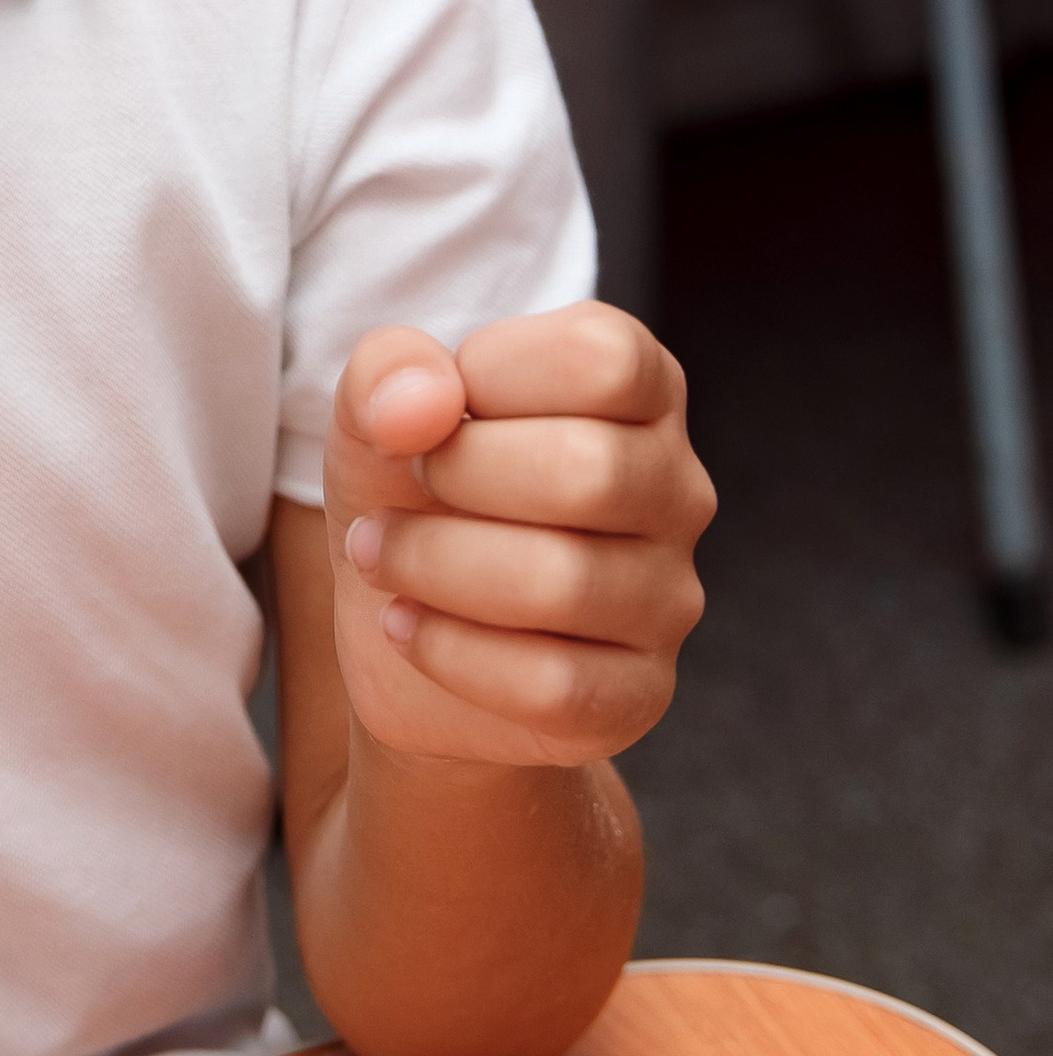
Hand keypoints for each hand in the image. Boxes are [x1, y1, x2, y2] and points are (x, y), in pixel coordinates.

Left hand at [320, 306, 712, 769]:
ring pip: (562, 584)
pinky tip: (407, 627)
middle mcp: (678, 490)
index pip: (603, 359)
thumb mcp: (377, 409)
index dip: (492, 372)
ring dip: (431, 565)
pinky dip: (447, 652)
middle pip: (590, 471)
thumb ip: (390, 370)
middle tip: (400, 489)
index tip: (435, 410)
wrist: (402, 624)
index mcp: (641, 392)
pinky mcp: (636, 696)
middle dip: (456, 477)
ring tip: (380, 556)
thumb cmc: (411, 492)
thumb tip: (420, 405)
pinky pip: (552, 685)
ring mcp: (669, 601)